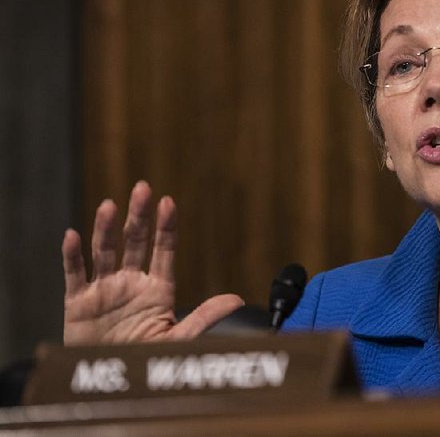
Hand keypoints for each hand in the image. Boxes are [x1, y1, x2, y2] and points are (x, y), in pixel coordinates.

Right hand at [63, 181, 243, 344]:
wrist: (113, 381)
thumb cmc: (148, 360)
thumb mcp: (179, 338)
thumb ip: (205, 316)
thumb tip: (237, 300)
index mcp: (158, 289)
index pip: (164, 250)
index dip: (166, 226)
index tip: (169, 202)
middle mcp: (131, 282)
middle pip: (135, 242)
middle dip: (139, 216)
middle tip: (142, 188)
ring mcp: (104, 289)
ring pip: (104, 251)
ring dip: (106, 228)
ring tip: (110, 206)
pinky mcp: (78, 302)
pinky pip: (75, 274)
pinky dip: (72, 255)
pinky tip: (73, 236)